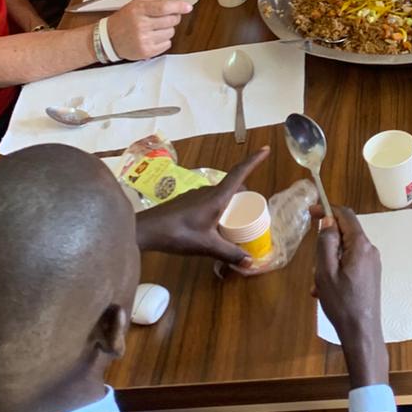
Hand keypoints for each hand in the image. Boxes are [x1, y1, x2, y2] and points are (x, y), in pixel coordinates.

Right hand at [107, 0, 191, 59]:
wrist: (109, 38)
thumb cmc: (125, 20)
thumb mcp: (137, 3)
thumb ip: (157, 1)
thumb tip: (177, 4)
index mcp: (139, 9)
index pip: (164, 7)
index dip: (178, 6)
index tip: (187, 7)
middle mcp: (141, 24)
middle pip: (172, 20)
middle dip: (172, 18)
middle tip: (163, 18)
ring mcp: (144, 39)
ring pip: (171, 33)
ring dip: (166, 30)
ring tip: (153, 29)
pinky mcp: (147, 51)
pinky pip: (167, 44)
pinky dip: (163, 41)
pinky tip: (152, 37)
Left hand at [135, 147, 269, 265]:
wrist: (146, 230)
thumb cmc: (177, 233)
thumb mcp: (207, 246)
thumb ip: (229, 253)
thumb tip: (250, 262)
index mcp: (217, 196)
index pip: (239, 173)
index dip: (254, 161)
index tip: (266, 149)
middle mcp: (208, 191)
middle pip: (233, 185)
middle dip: (246, 193)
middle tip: (254, 209)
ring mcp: (196, 195)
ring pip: (221, 193)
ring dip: (232, 201)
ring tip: (237, 219)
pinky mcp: (187, 202)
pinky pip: (210, 200)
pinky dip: (219, 207)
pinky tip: (216, 224)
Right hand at [313, 205, 387, 387]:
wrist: (362, 333)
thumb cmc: (342, 303)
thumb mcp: (325, 271)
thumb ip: (326, 242)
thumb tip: (327, 220)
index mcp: (360, 245)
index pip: (345, 215)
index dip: (327, 209)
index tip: (309, 212)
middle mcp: (370, 250)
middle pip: (344, 234)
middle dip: (325, 245)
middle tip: (314, 266)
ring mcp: (372, 264)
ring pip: (344, 251)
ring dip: (328, 262)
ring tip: (319, 285)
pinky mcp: (370, 275)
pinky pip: (349, 264)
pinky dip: (335, 272)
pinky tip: (326, 291)